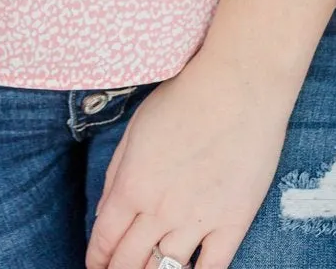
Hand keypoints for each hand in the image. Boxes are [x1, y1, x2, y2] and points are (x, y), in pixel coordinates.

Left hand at [85, 49, 293, 268]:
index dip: (98, 259)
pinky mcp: (232, 223)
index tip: (97, 266)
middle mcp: (160, 210)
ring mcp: (197, 220)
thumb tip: (105, 213)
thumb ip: (117, 174)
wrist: (238, 86)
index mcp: (132, 184)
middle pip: (130, 262)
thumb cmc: (185, 97)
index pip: (105, 240)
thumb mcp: (136, 129)